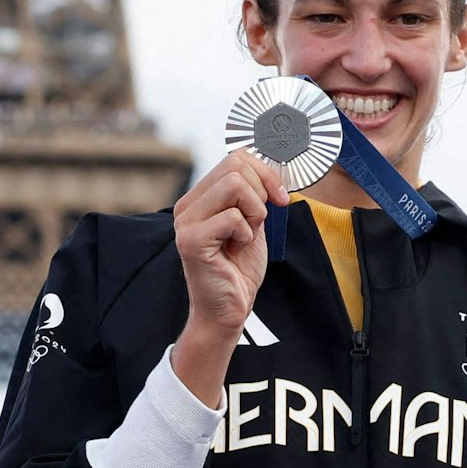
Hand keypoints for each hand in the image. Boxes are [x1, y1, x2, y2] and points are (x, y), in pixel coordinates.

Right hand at [169, 149, 286, 406]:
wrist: (228, 310)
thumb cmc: (239, 269)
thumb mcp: (252, 222)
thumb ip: (255, 194)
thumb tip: (272, 166)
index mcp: (199, 198)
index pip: (235, 158)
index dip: (266, 172)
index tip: (280, 198)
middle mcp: (187, 206)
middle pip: (235, 165)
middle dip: (262, 191)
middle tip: (258, 222)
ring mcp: (186, 222)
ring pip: (235, 184)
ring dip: (254, 211)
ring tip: (245, 235)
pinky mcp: (192, 241)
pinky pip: (233, 217)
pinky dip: (246, 233)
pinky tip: (235, 250)